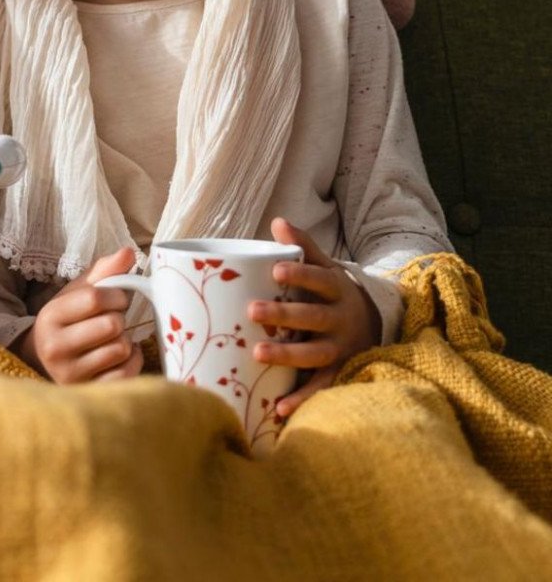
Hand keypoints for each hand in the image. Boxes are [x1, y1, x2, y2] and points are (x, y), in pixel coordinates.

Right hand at [12, 246, 145, 384]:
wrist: (45, 360)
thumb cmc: (68, 321)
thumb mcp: (77, 292)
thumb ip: (104, 271)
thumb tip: (130, 252)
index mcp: (50, 316)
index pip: (95, 299)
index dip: (117, 295)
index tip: (119, 298)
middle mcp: (55, 347)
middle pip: (111, 325)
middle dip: (120, 318)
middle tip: (115, 319)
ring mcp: (70, 374)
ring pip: (120, 349)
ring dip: (126, 340)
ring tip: (114, 338)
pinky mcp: (87, 392)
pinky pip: (127, 373)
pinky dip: (132, 360)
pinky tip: (122, 356)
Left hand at [248, 217, 382, 418]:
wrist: (376, 325)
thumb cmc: (334, 292)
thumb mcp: (326, 267)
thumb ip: (303, 246)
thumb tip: (278, 221)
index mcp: (336, 289)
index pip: (319, 280)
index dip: (300, 275)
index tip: (276, 270)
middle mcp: (341, 320)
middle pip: (313, 317)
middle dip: (284, 315)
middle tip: (252, 310)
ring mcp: (342, 348)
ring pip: (315, 353)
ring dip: (287, 355)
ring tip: (257, 354)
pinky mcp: (340, 371)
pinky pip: (320, 387)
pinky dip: (301, 398)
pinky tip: (278, 408)